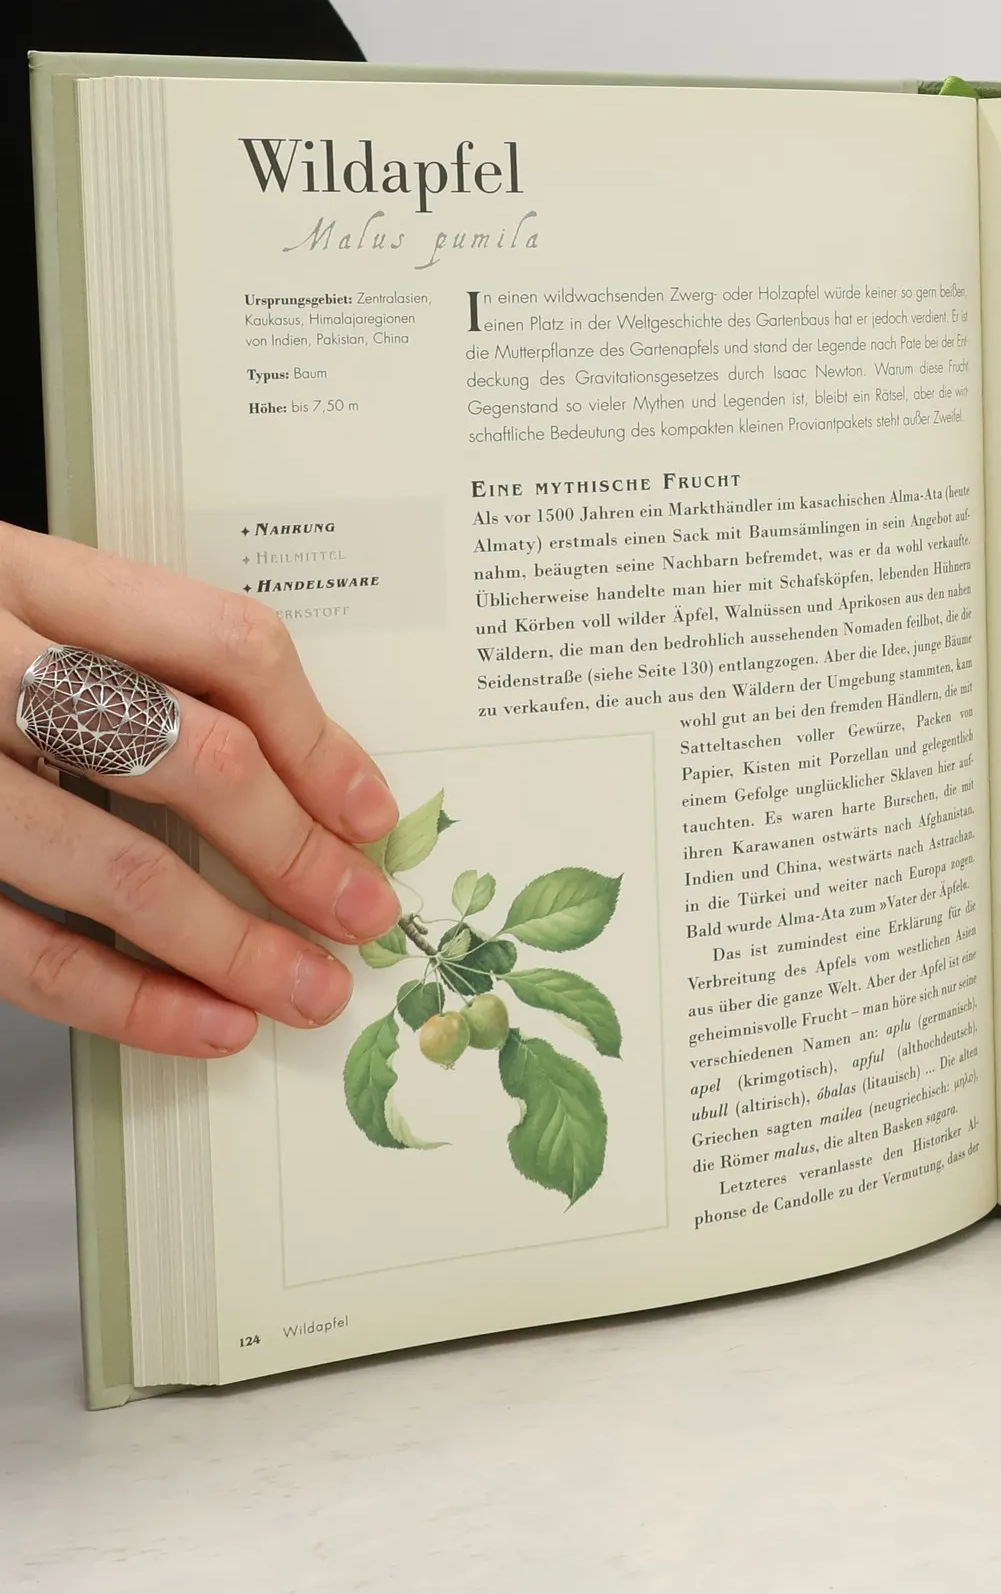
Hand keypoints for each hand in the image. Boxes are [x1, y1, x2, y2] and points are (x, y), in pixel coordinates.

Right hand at [0, 524, 398, 1057]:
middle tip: (359, 915)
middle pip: (189, 756)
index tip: (370, 813)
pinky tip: (198, 1022)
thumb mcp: (9, 607)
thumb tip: (302, 786)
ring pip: (112, 866)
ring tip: (303, 991)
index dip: (319, 738)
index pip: (221, 643)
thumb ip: (122, 666)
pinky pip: (16, 948)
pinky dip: (124, 998)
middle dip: (295, 854)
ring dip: (230, 946)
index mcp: (18, 572)